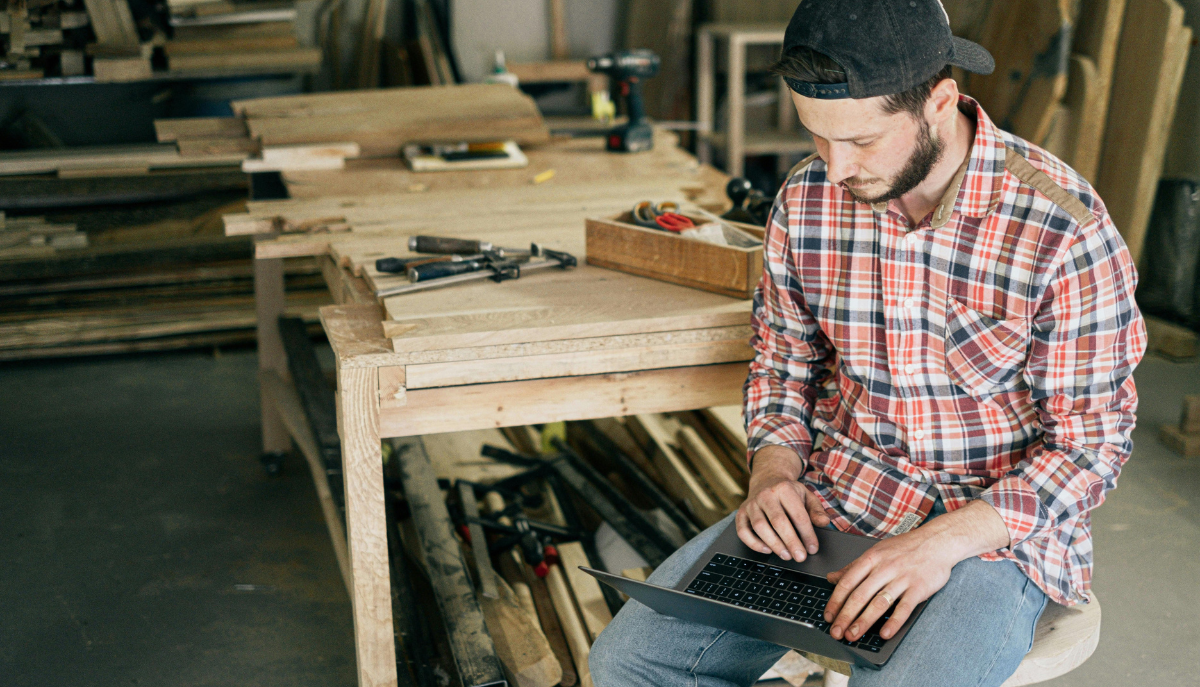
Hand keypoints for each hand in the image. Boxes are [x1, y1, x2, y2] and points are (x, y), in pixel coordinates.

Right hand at [735, 445, 828, 561]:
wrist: (766, 480)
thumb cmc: (789, 493)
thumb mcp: (806, 495)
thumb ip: (816, 510)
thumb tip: (824, 522)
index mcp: (784, 488)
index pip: (797, 514)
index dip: (806, 534)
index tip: (813, 548)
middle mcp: (765, 494)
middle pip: (778, 521)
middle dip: (791, 542)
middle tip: (800, 557)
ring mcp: (751, 504)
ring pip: (760, 527)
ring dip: (774, 544)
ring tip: (787, 556)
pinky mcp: (741, 513)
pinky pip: (743, 531)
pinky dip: (753, 543)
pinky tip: (767, 550)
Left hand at [822, 500, 1011, 641]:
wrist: (938, 541)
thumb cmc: (905, 548)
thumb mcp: (876, 552)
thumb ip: (853, 567)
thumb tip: (831, 577)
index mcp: (871, 558)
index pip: (848, 582)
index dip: (835, 601)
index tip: (828, 616)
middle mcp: (884, 568)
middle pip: (860, 595)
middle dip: (845, 616)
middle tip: (836, 632)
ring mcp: (902, 578)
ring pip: (879, 602)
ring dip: (864, 621)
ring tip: (853, 635)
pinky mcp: (919, 588)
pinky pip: (904, 607)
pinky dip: (894, 621)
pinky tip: (884, 633)